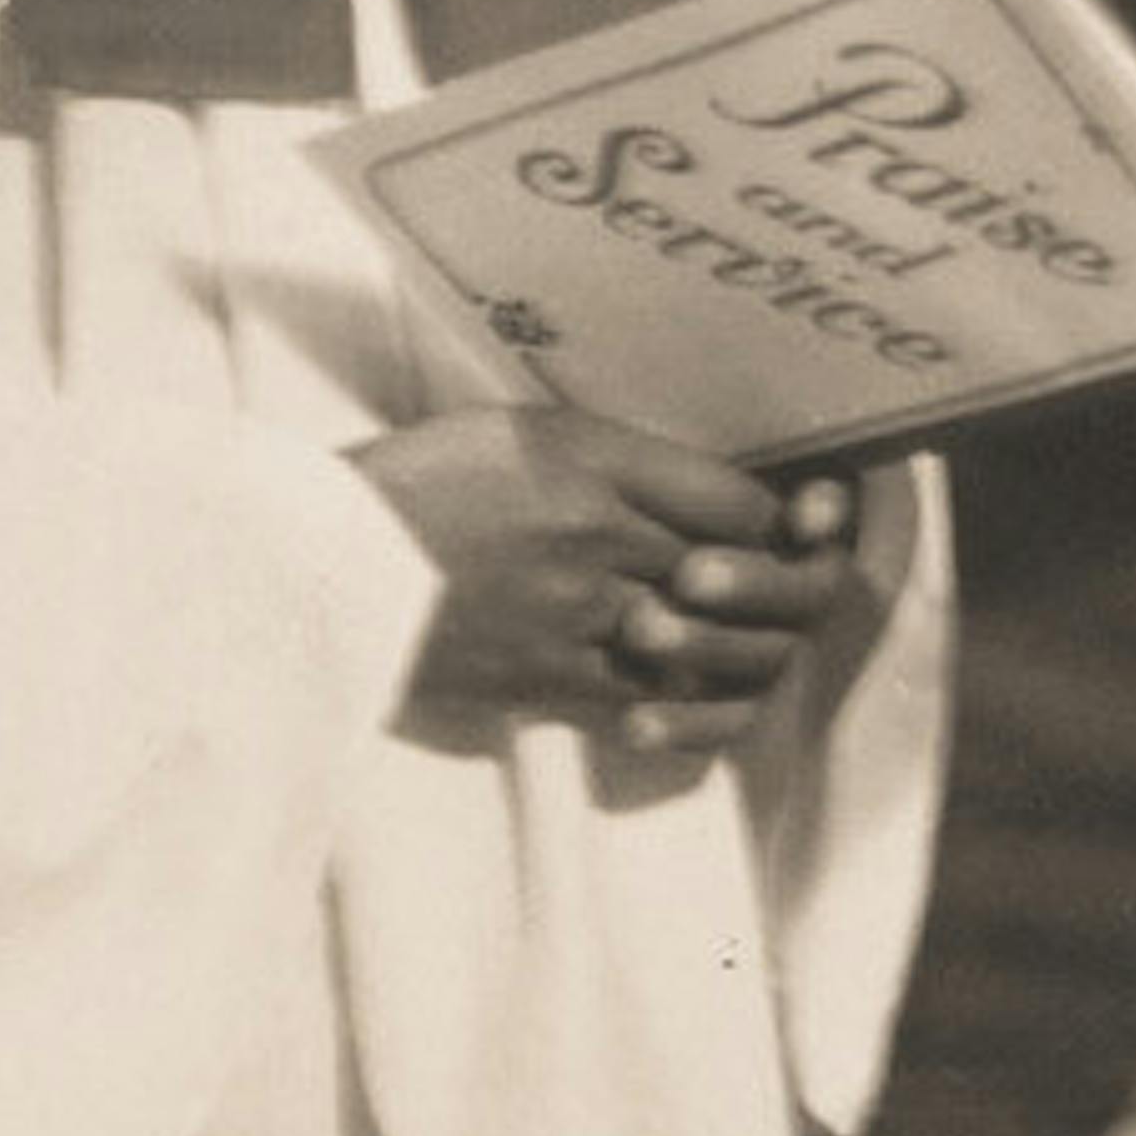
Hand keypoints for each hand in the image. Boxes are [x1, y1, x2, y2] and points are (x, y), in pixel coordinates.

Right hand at [357, 413, 857, 757]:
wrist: (322, 563)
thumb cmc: (418, 483)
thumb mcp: (519, 431)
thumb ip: (615, 456)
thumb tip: (711, 498)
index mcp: (588, 460)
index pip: (738, 503)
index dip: (794, 520)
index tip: (812, 521)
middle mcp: (594, 536)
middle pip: (742, 578)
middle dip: (791, 589)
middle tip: (811, 586)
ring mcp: (572, 615)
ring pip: (709, 651)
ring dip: (749, 650)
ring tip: (760, 639)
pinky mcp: (544, 679)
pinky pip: (648, 703)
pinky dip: (685, 702)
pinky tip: (692, 687)